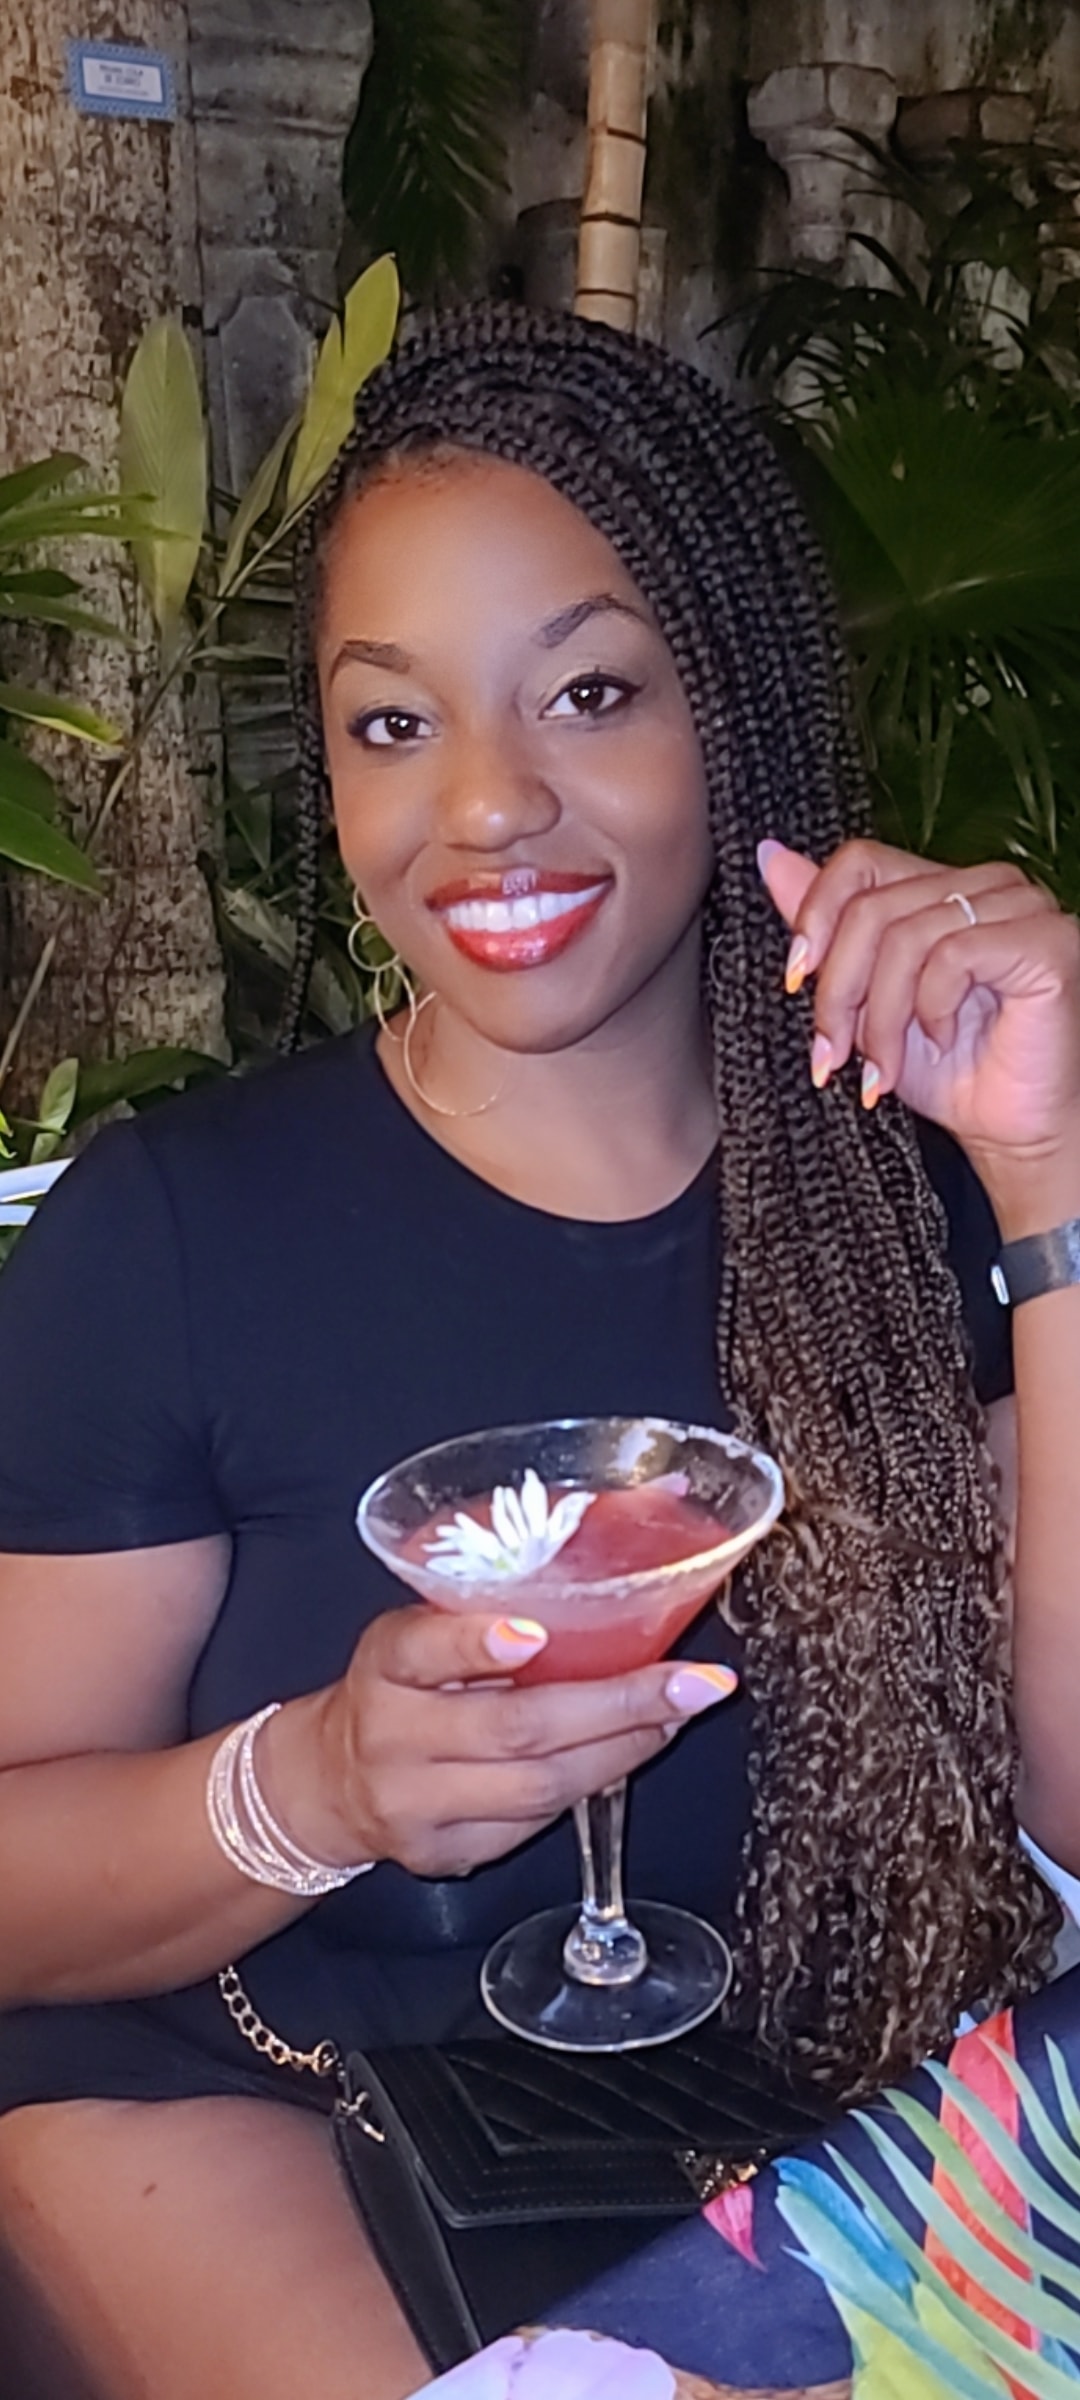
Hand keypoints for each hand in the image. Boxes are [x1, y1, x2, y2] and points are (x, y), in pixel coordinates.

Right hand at [284, 1607, 736, 1880]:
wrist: (331, 1778)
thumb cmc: (402, 1684)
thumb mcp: (421, 1628)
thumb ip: (496, 1600)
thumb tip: (644, 1511)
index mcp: (384, 1661)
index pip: (421, 1647)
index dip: (476, 1641)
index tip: (533, 1631)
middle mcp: (392, 1734)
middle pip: (513, 1728)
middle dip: (616, 1705)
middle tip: (690, 1682)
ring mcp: (414, 1804)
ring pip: (536, 1786)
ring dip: (622, 1749)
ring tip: (677, 1713)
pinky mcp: (441, 1853)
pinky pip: (533, 1824)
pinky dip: (592, 1785)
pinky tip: (632, 1750)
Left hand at [758, 836, 1079, 1204]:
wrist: (1007, 1130)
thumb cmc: (946, 1070)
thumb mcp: (863, 999)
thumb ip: (826, 929)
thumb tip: (772, 857)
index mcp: (940, 887)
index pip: (859, 862)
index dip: (815, 917)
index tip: (796, 981)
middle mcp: (984, 884)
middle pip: (873, 908)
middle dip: (840, 993)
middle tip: (836, 1053)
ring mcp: (1020, 906)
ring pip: (907, 936)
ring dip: (882, 1017)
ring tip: (884, 1066)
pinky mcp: (1045, 940)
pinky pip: (954, 955)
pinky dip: (931, 1007)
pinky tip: (942, 1039)